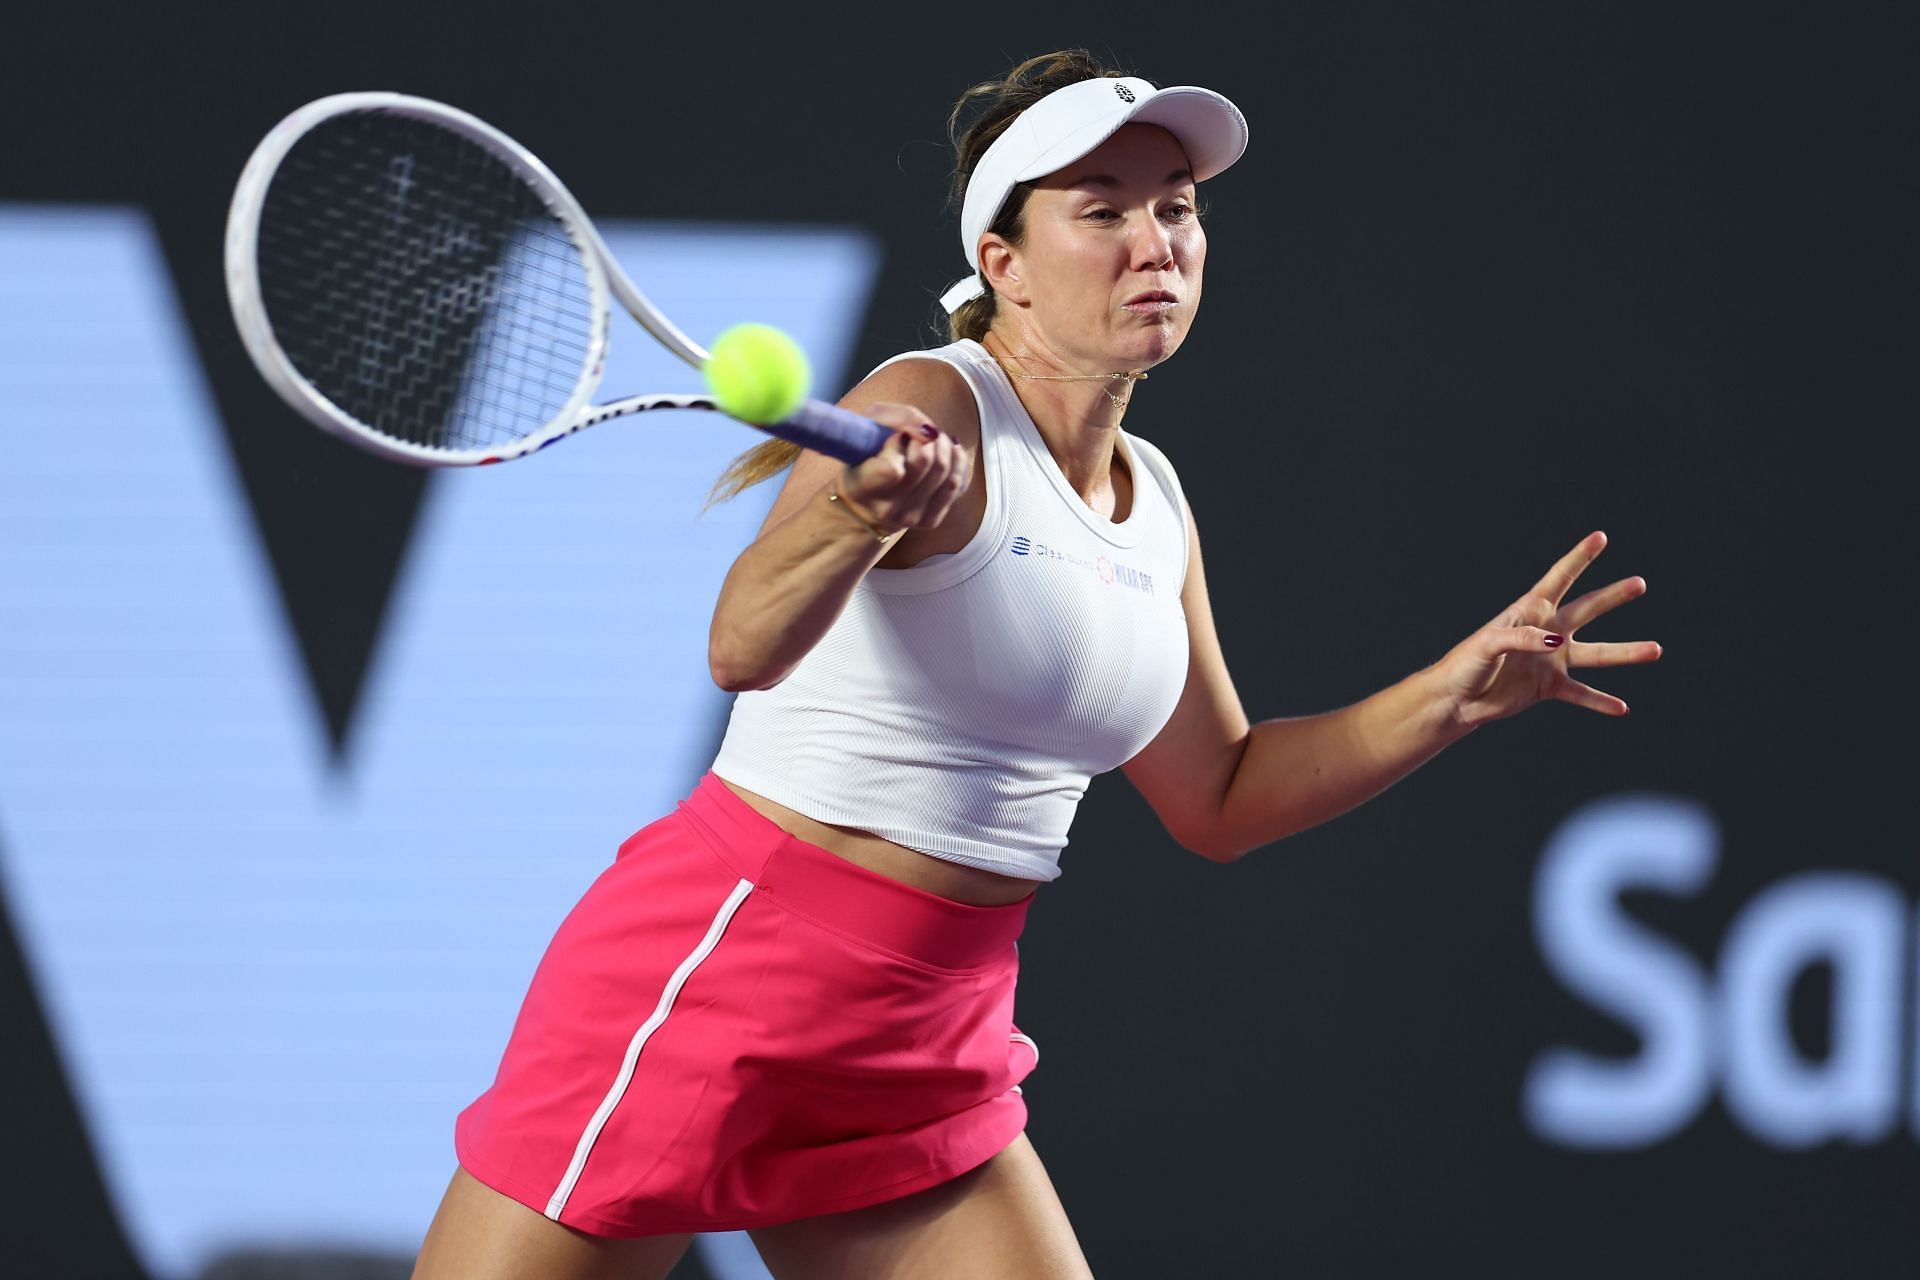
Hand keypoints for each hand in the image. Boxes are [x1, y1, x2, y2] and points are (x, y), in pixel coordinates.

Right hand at [835, 401, 972, 534]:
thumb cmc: (866, 455)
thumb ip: (898, 418)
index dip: (898, 444)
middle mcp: (885, 508)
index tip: (895, 437)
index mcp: (861, 486)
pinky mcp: (929, 521)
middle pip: (923, 461)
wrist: (866, 503)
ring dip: (942, 444)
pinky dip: (955, 460)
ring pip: (942, 470)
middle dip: (926, 437)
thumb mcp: (870, 426)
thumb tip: (929, 430)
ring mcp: (909, 518)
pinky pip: (954, 484)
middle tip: (918, 432)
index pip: (891, 468)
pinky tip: (946, 451)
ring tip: (932, 438)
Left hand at [1433, 531, 1661, 728]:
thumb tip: (1556, 643)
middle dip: (1613, 596)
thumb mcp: (1488, 643)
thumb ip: (1521, 638)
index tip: (1601, 538)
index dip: (1579, 558)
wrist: (1456, 700)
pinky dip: (1601, 701)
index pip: (1558, 578)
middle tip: (1640, 583)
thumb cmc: (1465, 664)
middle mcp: (1546, 632)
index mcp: (1529, 610)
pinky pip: (1581, 694)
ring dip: (1625, 653)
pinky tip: (1622, 708)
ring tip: (1656, 650)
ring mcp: (1551, 660)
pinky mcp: (1550, 687)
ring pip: (1596, 654)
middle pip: (1587, 609)